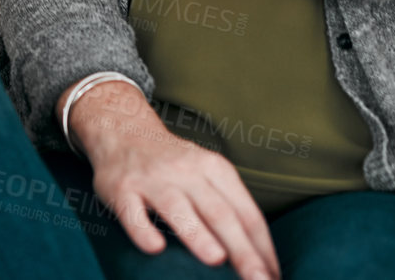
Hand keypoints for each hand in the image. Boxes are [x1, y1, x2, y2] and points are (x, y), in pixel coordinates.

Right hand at [68, 82, 278, 279]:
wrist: (122, 129)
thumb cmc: (173, 163)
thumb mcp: (206, 171)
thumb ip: (229, 206)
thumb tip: (260, 257)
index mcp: (214, 168)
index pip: (246, 212)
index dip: (263, 247)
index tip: (274, 277)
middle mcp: (185, 171)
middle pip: (219, 213)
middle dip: (241, 250)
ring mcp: (152, 179)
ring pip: (177, 208)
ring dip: (197, 234)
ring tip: (216, 259)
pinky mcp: (120, 188)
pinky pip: (132, 212)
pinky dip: (143, 230)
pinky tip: (155, 248)